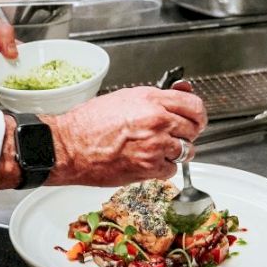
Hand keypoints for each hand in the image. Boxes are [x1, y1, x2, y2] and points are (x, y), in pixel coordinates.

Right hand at [46, 86, 206, 187]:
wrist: (70, 146)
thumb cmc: (89, 122)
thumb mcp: (124, 98)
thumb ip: (154, 99)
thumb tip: (178, 96)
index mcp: (151, 100)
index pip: (194, 105)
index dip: (197, 113)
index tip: (195, 118)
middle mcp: (157, 121)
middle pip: (194, 129)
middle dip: (187, 132)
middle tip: (176, 135)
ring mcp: (155, 146)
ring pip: (186, 150)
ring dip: (176, 151)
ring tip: (159, 149)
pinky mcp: (149, 168)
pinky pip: (172, 170)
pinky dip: (164, 168)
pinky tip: (149, 161)